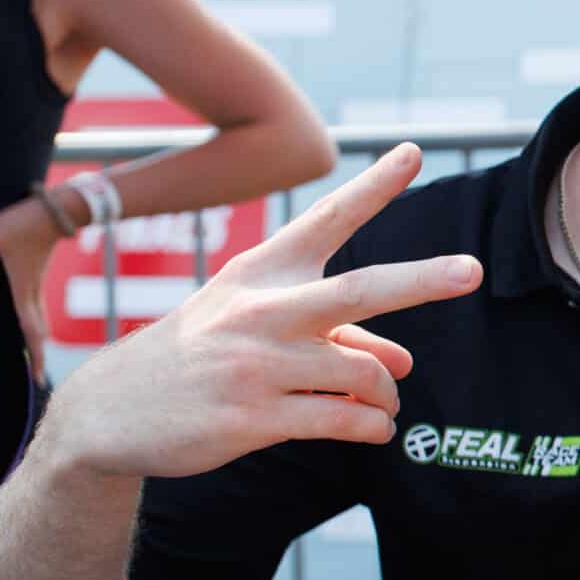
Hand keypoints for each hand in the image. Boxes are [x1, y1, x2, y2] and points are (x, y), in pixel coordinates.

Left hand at [0, 196, 60, 378]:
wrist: (45, 215)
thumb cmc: (12, 232)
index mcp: (20, 299)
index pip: (30, 338)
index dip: (35, 361)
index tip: (39, 382)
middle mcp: (29, 297)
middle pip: (35, 333)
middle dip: (36, 354)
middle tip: (36, 373)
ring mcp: (34, 286)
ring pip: (35, 319)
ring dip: (33, 336)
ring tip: (31, 348)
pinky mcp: (34, 275)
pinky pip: (32, 303)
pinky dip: (29, 315)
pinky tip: (20, 312)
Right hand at [35, 144, 478, 481]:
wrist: (107, 412)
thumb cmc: (199, 356)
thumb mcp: (254, 326)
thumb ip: (336, 336)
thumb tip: (406, 363)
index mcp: (260, 273)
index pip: (326, 221)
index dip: (374, 187)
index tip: (415, 151)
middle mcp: (261, 311)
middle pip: (360, 291)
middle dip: (422, 279)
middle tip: (472, 269)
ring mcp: (256, 365)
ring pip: (364, 373)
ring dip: (388, 393)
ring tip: (385, 404)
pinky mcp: (252, 418)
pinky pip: (342, 421)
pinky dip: (372, 427)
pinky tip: (374, 429)